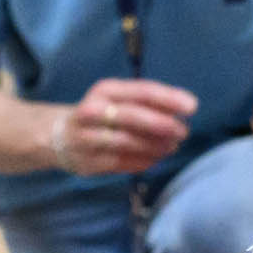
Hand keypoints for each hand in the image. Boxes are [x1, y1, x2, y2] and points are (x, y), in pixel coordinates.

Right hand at [47, 77, 193, 179]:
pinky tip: (156, 158)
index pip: (141, 91)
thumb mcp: (119, 99)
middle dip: (162, 124)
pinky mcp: (88, 162)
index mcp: (105, 90)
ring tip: (172, 147)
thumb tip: (183, 111)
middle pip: (132, 117)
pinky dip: (143, 161)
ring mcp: (88, 138)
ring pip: (128, 142)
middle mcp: (93, 112)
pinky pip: (121, 162)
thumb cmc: (101, 114)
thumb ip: (148, 102)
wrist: (59, 136)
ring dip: (155, 146)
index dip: (169, 99)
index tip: (192, 107)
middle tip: (182, 132)